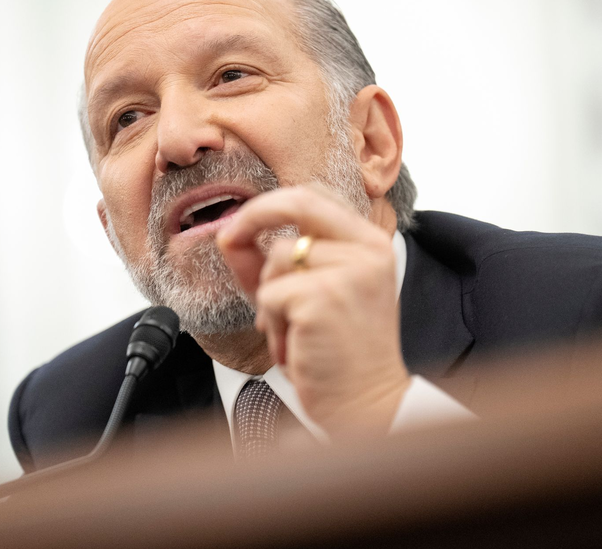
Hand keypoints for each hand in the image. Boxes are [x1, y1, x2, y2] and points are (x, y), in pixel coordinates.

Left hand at [217, 185, 410, 437]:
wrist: (367, 405)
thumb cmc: (342, 354)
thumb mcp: (317, 296)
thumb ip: (278, 263)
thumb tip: (229, 233)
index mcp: (372, 244)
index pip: (317, 196)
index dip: (274, 202)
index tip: (245, 222)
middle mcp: (367, 249)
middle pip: (297, 202)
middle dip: (254, 215)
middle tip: (230, 237)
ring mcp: (348, 271)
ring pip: (276, 258)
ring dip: (270, 299)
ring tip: (294, 332)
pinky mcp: (322, 297)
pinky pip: (269, 295)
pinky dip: (271, 325)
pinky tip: (294, 348)